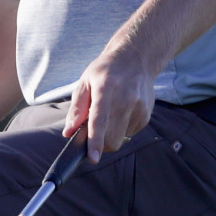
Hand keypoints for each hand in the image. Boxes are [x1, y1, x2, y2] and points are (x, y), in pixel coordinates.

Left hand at [63, 43, 153, 162]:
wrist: (136, 57)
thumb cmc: (106, 71)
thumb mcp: (85, 82)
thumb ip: (76, 109)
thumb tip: (68, 132)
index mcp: (105, 88)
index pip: (99, 120)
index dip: (95, 141)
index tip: (93, 158)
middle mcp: (125, 98)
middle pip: (112, 138)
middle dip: (101, 144)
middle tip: (94, 132)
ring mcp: (139, 107)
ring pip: (121, 138)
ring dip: (112, 133)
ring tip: (111, 112)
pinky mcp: (147, 114)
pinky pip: (130, 133)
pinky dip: (122, 128)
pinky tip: (123, 110)